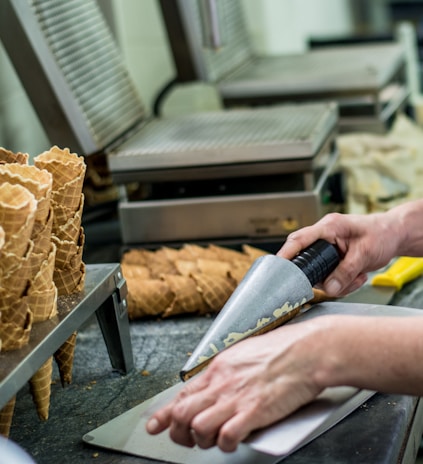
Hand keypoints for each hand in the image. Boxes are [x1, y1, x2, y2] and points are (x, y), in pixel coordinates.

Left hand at [146, 320, 325, 451]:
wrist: (307, 351)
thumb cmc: (281, 349)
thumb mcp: (243, 353)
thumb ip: (226, 371)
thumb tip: (217, 383)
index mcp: (219, 368)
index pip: (181, 394)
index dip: (164, 415)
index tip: (154, 426)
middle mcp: (222, 383)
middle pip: (182, 414)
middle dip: (179, 433)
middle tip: (188, 439)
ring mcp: (236, 398)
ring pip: (197, 427)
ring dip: (203, 439)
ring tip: (215, 438)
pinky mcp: (254, 411)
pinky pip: (226, 436)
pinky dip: (226, 444)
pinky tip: (233, 440)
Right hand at [277, 212, 399, 296]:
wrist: (395, 236)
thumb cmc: (382, 234)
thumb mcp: (366, 253)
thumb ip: (346, 271)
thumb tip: (329, 288)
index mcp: (328, 227)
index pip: (299, 240)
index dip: (285, 254)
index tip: (277, 268)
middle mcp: (324, 238)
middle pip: (307, 262)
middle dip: (320, 277)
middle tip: (336, 282)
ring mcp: (328, 251)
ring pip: (320, 275)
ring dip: (338, 282)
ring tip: (357, 277)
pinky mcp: (333, 261)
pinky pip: (330, 279)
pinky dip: (344, 283)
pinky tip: (359, 277)